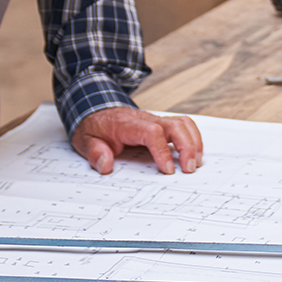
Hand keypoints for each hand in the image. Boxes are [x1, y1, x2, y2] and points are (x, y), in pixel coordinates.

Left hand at [72, 105, 203, 175]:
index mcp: (128, 124)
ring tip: (195, 163)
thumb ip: (95, 153)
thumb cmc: (95, 128)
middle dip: (187, 146)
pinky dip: (193, 138)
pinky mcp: (161, 124)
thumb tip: (106, 164)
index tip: (168, 170)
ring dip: (194, 142)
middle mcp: (146, 119)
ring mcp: (155, 120)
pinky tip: (193, 153)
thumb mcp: (85, 141)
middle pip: (175, 125)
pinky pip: (183, 125)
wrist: (96, 111)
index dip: (163, 151)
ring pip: (183, 123)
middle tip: (189, 169)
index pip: (152, 133)